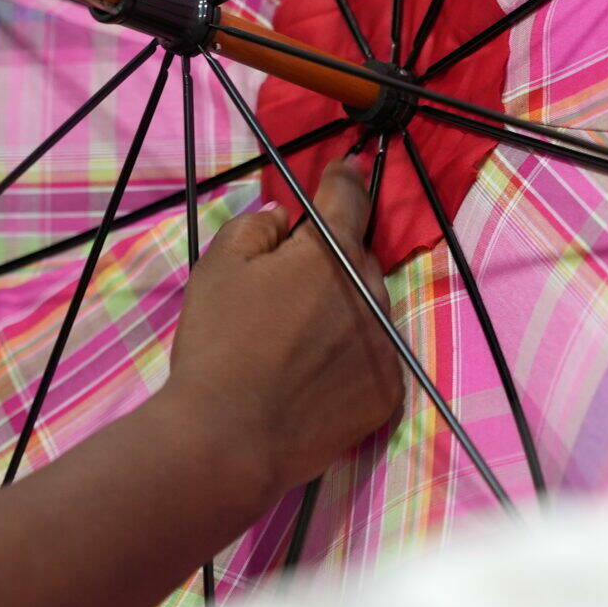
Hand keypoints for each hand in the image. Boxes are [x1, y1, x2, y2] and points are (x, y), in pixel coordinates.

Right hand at [166, 159, 403, 495]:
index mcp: (330, 252)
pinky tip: (317, 374)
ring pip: (370, 307)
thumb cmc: (218, 345)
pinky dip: (353, 355)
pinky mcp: (388, 390)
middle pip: (357, 257)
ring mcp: (386, 343)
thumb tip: (283, 219)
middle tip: (293, 283)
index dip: (343, 177)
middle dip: (332, 259)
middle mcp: (371, 290)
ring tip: (301, 338)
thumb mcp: (218, 266)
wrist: (230, 438)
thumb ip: (256, 227)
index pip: (348, 196)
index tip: (344, 168)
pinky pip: (375, 355)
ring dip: (345, 307)